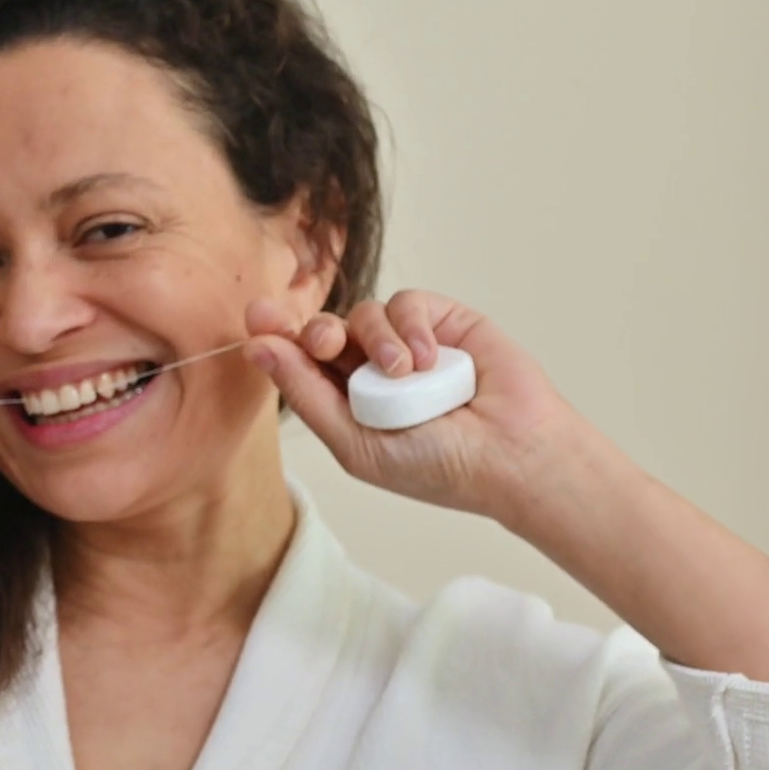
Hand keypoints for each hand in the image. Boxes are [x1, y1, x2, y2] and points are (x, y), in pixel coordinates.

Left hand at [243, 289, 583, 518]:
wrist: (511, 455)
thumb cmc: (438, 465)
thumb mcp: (356, 443)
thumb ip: (306, 396)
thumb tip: (257, 349)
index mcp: (343, 402)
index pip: (297, 361)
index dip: (275, 336)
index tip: (257, 319)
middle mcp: (369, 369)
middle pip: (322, 330)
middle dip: (316, 331)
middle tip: (325, 343)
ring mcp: (406, 344)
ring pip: (363, 314)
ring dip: (377, 339)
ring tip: (405, 373)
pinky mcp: (442, 320)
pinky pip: (407, 303)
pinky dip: (412, 328)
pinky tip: (431, 360)